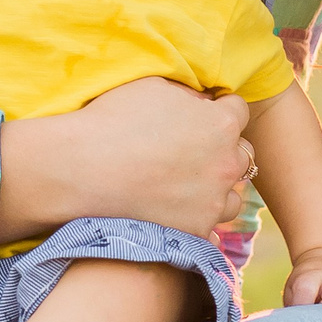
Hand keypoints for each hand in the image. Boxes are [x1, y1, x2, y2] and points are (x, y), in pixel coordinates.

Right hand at [0, 78, 250, 243]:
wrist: (79, 171)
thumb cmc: (112, 122)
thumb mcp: (156, 89)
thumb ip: (189, 96)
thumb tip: (201, 103)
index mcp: (221, 124)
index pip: (238, 112)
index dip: (219, 112)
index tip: (201, 118)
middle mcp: (226, 164)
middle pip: (242, 155)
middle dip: (223, 151)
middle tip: (192, 154)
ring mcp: (213, 202)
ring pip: (232, 197)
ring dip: (215, 190)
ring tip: (185, 189)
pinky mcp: (196, 233)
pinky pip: (209, 230)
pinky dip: (196, 222)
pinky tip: (174, 215)